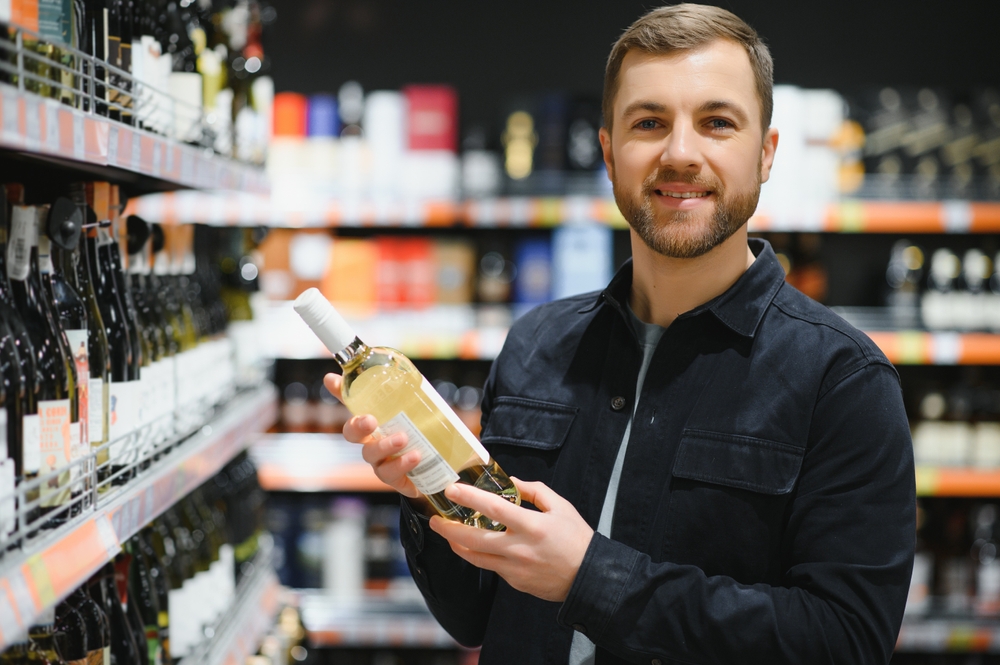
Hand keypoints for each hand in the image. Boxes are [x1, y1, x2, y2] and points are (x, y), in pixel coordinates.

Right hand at [323, 373, 423, 500]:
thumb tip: (401, 371)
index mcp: (375, 422)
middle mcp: (371, 441)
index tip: (332, 379)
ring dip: (385, 446)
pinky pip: (391, 474)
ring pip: (371, 455)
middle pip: (352, 434)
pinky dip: (402, 464)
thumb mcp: (422, 410)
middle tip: (370, 420)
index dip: (340, 391)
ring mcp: (381, 462)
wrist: (444, 467)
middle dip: (357, 426)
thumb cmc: (425, 434)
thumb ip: (409, 392)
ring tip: (404, 439)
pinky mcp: (395, 479)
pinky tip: (416, 456)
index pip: (352, 403)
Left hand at [429, 477, 594, 601]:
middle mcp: (519, 549)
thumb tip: (510, 482)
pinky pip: (491, 567)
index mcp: (532, 526)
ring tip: (447, 534)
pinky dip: (480, 556)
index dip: (469, 498)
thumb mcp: (560, 507)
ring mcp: (514, 569)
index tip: (451, 489)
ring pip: (475, 558)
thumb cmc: (576, 538)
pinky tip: (475, 546)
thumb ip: (534, 491)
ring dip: (457, 545)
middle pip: (473, 540)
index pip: (493, 509)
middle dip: (448, 529)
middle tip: (434, 519)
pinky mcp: (514, 582)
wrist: (589, 577)